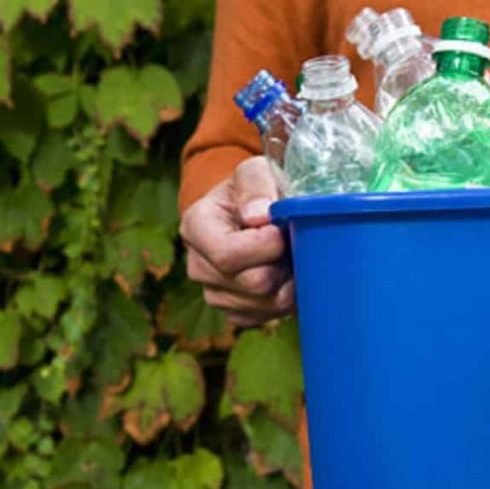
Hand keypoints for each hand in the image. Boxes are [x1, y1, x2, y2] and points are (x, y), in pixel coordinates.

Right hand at [179, 156, 293, 326]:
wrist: (252, 212)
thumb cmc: (254, 190)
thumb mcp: (255, 171)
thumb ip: (257, 185)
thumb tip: (259, 216)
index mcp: (196, 227)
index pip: (227, 254)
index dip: (265, 247)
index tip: (282, 231)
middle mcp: (198, 266)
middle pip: (253, 283)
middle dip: (283, 264)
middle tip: (294, 243)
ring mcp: (215, 294)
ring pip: (266, 304)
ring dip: (289, 282)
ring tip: (291, 256)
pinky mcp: (235, 313)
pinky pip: (269, 316)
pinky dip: (287, 298)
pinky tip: (287, 275)